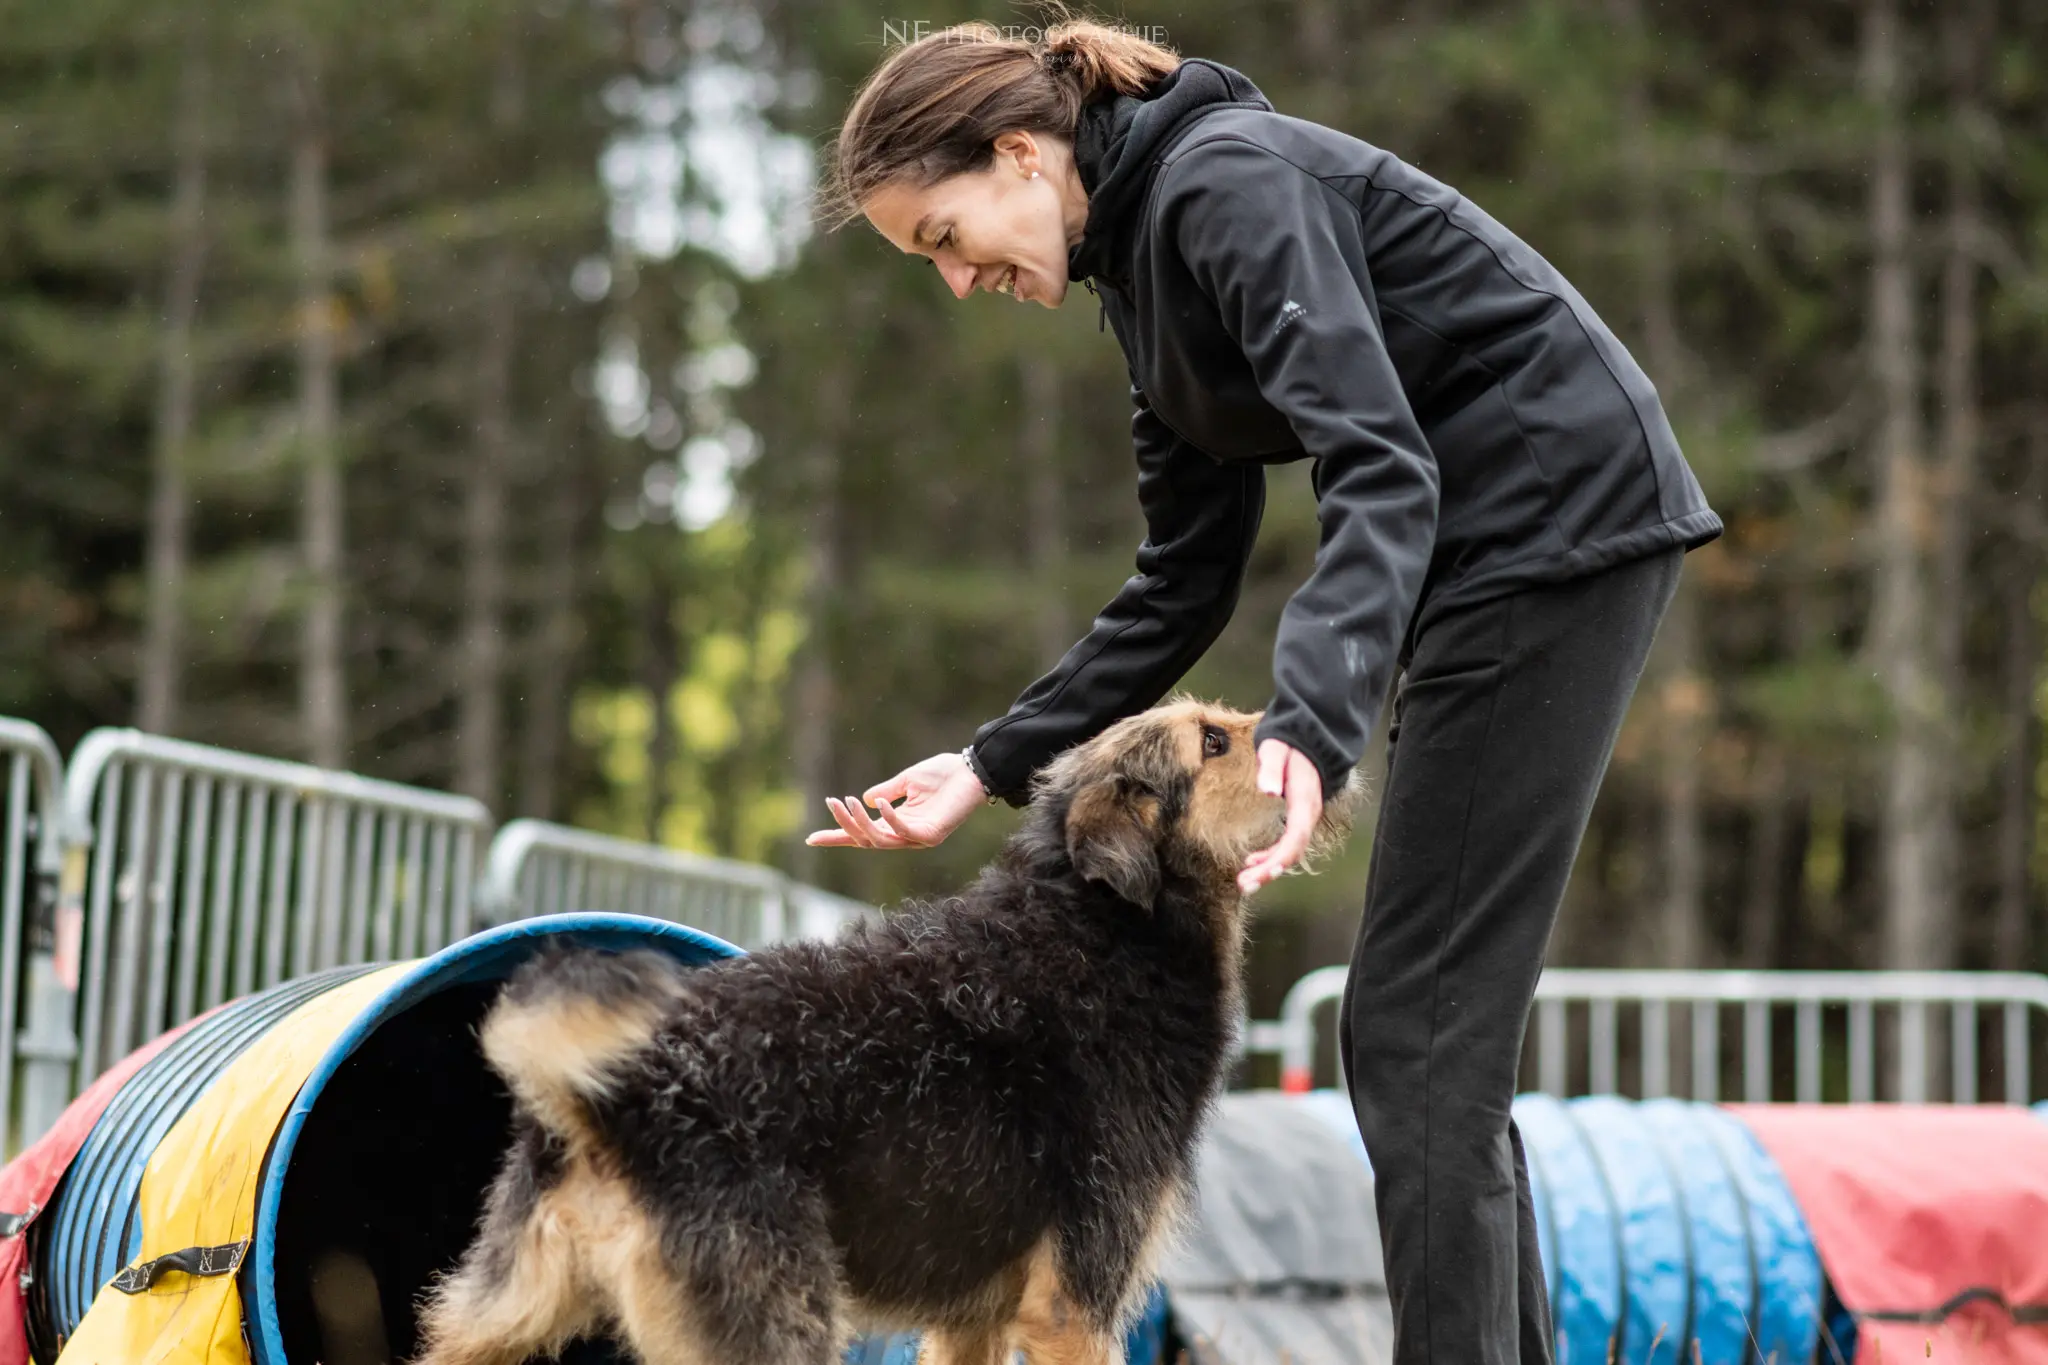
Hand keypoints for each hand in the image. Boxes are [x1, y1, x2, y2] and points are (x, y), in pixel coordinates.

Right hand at [804, 751, 985, 849]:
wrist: (972, 770)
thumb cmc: (944, 774)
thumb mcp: (907, 780)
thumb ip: (886, 790)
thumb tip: (864, 799)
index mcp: (897, 823)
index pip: (862, 834)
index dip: (838, 836)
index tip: (811, 838)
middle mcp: (905, 835)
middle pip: (866, 840)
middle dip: (845, 825)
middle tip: (832, 803)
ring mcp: (918, 838)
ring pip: (880, 840)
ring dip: (861, 823)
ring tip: (848, 801)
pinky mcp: (932, 835)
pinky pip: (904, 833)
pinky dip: (889, 819)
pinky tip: (879, 804)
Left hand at [1239, 739, 1322, 893]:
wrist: (1306, 741)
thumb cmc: (1288, 746)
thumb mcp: (1276, 751)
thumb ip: (1271, 769)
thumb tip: (1268, 792)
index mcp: (1304, 803)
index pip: (1296, 838)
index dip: (1281, 858)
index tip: (1265, 873)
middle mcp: (1307, 816)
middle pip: (1292, 852)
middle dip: (1269, 872)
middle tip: (1245, 885)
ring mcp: (1303, 820)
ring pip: (1289, 853)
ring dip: (1267, 870)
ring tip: (1244, 882)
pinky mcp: (1296, 820)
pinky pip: (1286, 845)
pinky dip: (1270, 857)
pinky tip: (1251, 862)